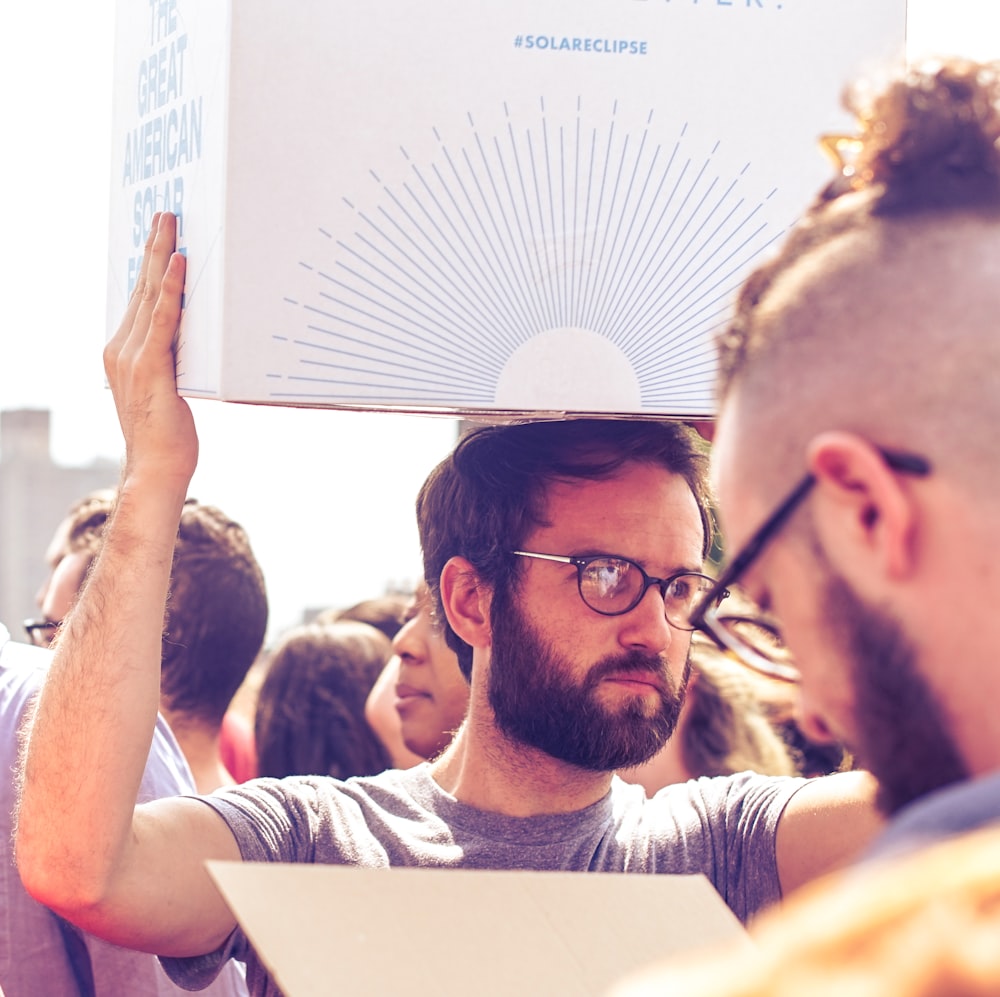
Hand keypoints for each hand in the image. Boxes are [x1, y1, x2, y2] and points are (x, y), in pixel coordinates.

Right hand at [103, 212, 197, 490]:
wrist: (156, 467)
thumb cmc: (168, 434)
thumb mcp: (168, 389)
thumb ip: (173, 362)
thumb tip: (193, 343)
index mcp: (123, 352)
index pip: (139, 299)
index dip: (150, 265)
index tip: (161, 235)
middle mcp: (121, 349)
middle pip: (141, 288)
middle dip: (154, 248)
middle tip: (167, 214)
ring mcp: (132, 357)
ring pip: (150, 296)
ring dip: (162, 257)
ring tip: (173, 226)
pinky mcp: (150, 368)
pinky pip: (163, 321)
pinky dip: (171, 291)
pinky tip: (180, 265)